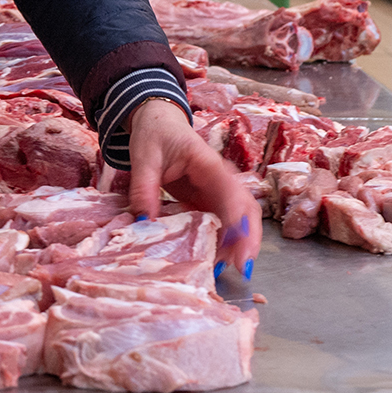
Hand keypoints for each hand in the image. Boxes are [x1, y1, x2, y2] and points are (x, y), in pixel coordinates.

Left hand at [126, 98, 261, 274]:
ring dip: (237, 244)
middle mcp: (221, 180)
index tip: (238, 245)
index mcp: (209, 164)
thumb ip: (143, 187)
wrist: (157, 121)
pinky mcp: (209, 202)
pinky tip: (214, 261)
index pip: (231, 194)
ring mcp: (218, 192)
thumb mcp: (144, 156)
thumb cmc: (155, 134)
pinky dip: (223, 242)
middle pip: (246, 210)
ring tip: (227, 270)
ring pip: (239, 220)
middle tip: (241, 267)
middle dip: (248, 238)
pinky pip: (222, 223)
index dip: (237, 221)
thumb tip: (143, 221)